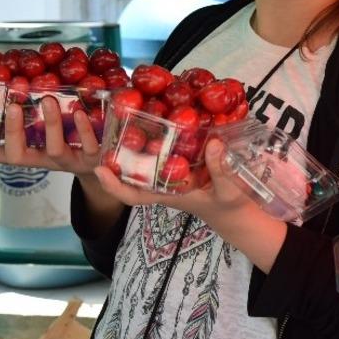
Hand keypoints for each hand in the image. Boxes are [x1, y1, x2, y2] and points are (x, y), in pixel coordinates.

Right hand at [0, 98, 100, 174]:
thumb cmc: (69, 138)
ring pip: (55, 150)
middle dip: (13, 131)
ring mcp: (69, 161)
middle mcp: (44, 160)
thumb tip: (4, 86)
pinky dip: (85, 130)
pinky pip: (90, 148)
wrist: (105, 162)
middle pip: (18, 155)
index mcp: (29, 153)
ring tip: (49, 100)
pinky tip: (81, 112)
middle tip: (12, 106)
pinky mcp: (94, 159)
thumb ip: (29, 111)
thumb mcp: (47, 127)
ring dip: (50, 125)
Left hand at [93, 138, 286, 270]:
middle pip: (134, 176)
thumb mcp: (228, 190)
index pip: (134, 196)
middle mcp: (168, 185)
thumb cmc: (231, 208)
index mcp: (171, 195)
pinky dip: (161, 143)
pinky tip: (162, 125)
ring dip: (137, 148)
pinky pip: (167, 157)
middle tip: (107, 133)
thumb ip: (220, 169)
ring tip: (127, 123)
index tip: (99, 170)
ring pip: (148, 165)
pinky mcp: (186, 170)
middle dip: (119, 159)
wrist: (239, 215)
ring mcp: (175, 178)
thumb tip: (213, 143)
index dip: (114, 186)